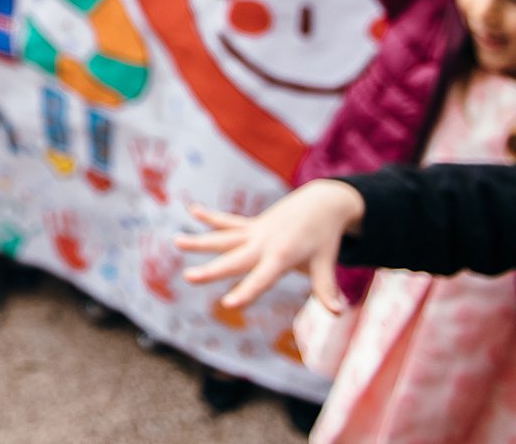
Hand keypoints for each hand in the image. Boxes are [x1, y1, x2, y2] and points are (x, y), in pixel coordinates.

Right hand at [175, 179, 364, 312]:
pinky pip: (229, 221)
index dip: (245, 292)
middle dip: (211, 269)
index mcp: (281, 256)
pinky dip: (212, 217)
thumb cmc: (325, 238)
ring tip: (177, 240)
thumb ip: (326, 288)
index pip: (261, 279)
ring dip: (200, 240)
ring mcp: (256, 232)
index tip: (228, 305)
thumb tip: (338, 312)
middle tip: (188, 276)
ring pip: (223, 237)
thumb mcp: (327, 263)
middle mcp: (264, 243)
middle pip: (234, 259)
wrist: (322, 203)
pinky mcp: (253, 224)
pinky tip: (193, 210)